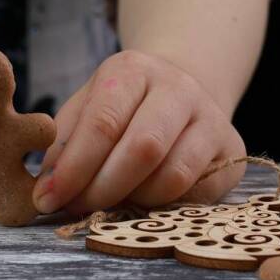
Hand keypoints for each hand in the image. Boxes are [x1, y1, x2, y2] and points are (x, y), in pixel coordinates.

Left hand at [33, 50, 244, 213]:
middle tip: (77, 208)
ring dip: (133, 201)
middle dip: (102, 189)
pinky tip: (143, 201)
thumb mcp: (85, 108)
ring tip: (110, 203)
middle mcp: (179, 88)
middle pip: (143, 149)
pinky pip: (197, 194)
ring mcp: (212, 119)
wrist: (182, 90)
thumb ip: (64, 145)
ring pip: (173, 176)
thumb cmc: (122, 106)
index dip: (73, 168)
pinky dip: (163, 207)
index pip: (103, 123)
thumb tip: (46, 191)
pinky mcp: (232, 152)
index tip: (47, 199)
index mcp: (132, 70)